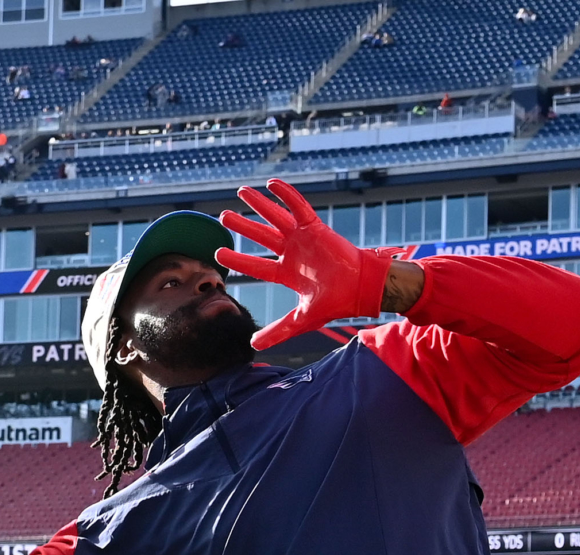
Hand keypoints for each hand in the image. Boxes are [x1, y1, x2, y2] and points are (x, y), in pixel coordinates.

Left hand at [215, 178, 396, 348]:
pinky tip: (272, 184)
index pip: (256, 265)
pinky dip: (286, 195)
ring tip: (241, 191)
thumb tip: (253, 345)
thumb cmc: (335, 303)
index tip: (218, 252)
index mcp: (287, 273)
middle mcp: (292, 253)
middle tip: (224, 216)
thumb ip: (278, 330)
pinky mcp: (316, 227)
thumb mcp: (301, 319)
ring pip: (276, 217)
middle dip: (243, 225)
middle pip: (261, 236)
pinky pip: (299, 207)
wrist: (360, 289)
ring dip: (259, 204)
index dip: (237, 258)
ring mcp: (303, 238)